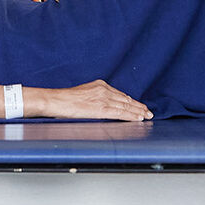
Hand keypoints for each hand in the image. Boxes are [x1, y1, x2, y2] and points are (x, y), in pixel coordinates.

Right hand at [32, 80, 151, 121]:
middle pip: (126, 99)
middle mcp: (104, 90)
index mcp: (100, 85)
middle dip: (138, 106)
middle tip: (148, 111)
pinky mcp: (101, 108)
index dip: (131, 101)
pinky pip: (120, 113)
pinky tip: (138, 119)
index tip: (139, 105)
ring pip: (126, 106)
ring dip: (138, 112)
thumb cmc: (65, 100)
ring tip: (147, 116)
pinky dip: (131, 116)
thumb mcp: (83, 93)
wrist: (56, 100)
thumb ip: (95, 97)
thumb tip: (101, 105)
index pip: (120, 94)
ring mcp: (103, 99)